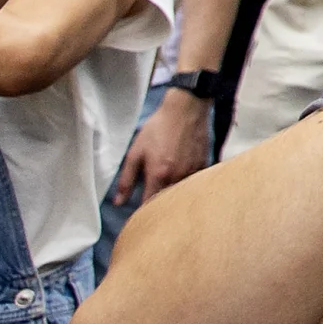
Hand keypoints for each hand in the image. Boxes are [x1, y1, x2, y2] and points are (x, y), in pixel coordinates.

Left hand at [111, 88, 212, 203]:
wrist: (186, 110)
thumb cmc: (159, 128)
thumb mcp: (135, 153)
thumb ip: (126, 180)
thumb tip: (118, 202)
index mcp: (158, 175)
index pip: (149, 205)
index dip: (142, 211)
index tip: (138, 213)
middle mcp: (178, 177)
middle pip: (167, 202)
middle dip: (159, 204)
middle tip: (152, 198)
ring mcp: (193, 172)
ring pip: (182, 193)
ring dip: (174, 193)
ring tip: (168, 182)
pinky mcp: (204, 165)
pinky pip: (194, 182)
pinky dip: (186, 182)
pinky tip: (181, 171)